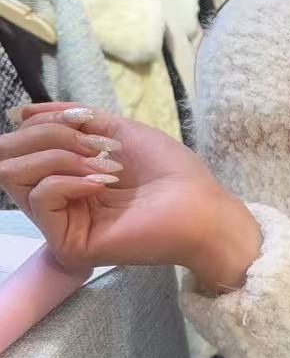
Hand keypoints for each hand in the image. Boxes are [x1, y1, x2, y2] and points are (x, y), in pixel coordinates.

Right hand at [0, 105, 260, 291]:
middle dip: (45, 135)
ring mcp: (61, 225)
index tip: (83, 121)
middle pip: (8, 158)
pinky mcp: (67, 243)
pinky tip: (102, 183)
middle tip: (89, 142)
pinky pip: (40, 197)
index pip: (21, 146)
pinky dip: (68, 180)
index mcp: (68, 177)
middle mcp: (58, 202)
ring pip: (14, 175)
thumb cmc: (171, 172)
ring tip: (102, 164)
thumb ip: (69, 120)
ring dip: (58, 155)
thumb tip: (21, 113)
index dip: (42, 122)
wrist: (201, 207)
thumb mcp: (115, 130)